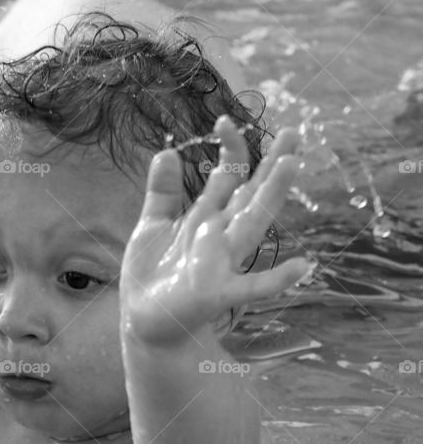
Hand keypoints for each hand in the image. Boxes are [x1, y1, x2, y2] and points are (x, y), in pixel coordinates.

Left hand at [120, 117, 311, 345]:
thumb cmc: (152, 276)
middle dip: (269, 165)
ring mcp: (221, 263)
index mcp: (206, 218)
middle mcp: (219, 236)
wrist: (141, 322)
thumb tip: (168, 151)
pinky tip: (302, 267)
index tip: (224, 120)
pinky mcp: (216, 294)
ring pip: (251, 225)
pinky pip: (251, 287)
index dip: (230, 150)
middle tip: (294, 132)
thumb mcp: (152, 227)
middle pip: (250, 195)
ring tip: (292, 166)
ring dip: (271, 197)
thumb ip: (163, 192)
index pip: (227, 177)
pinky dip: (276, 280)